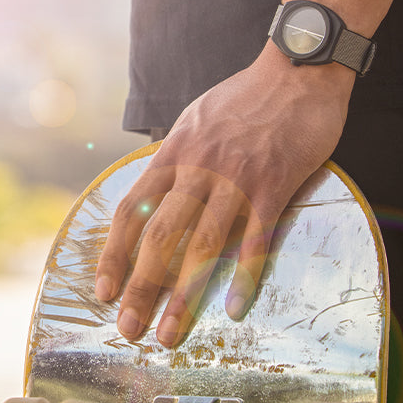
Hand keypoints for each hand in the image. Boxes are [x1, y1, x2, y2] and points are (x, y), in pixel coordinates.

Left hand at [95, 45, 354, 347]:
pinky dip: (243, 276)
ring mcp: (237, 178)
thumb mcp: (195, 120)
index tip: (103, 292)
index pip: (130, 212)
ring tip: (170, 334)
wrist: (298, 69)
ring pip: (202, 245)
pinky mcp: (275, 184)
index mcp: (174, 154)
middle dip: (140, 287)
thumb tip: (156, 193)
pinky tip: (233, 308)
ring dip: (183, 295)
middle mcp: (198, 169)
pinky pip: (256, 238)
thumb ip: (175, 159)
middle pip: (159, 237)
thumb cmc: (246, 96)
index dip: (113, 255)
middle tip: (129, 329)